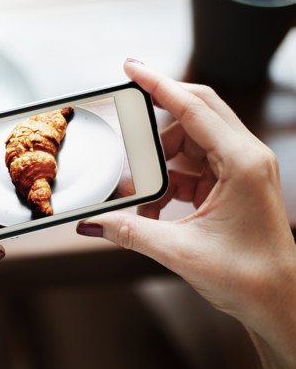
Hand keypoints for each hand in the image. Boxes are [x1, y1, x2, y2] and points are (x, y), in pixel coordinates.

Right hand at [77, 60, 295, 368]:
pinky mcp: (232, 183)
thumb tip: (92, 222)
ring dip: (158, 165)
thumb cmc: (249, 277)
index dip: (159, 84)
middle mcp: (245, 157)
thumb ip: (129, 231)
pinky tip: (153, 209)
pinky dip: (167, 183)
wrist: (279, 302)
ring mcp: (239, 168)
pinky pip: (191, 168)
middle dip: (154, 126)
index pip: (194, 107)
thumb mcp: (179, 251)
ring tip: (138, 195)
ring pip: (188, 144)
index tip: (131, 67)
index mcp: (242, 162)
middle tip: (124, 128)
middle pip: (193, 115)